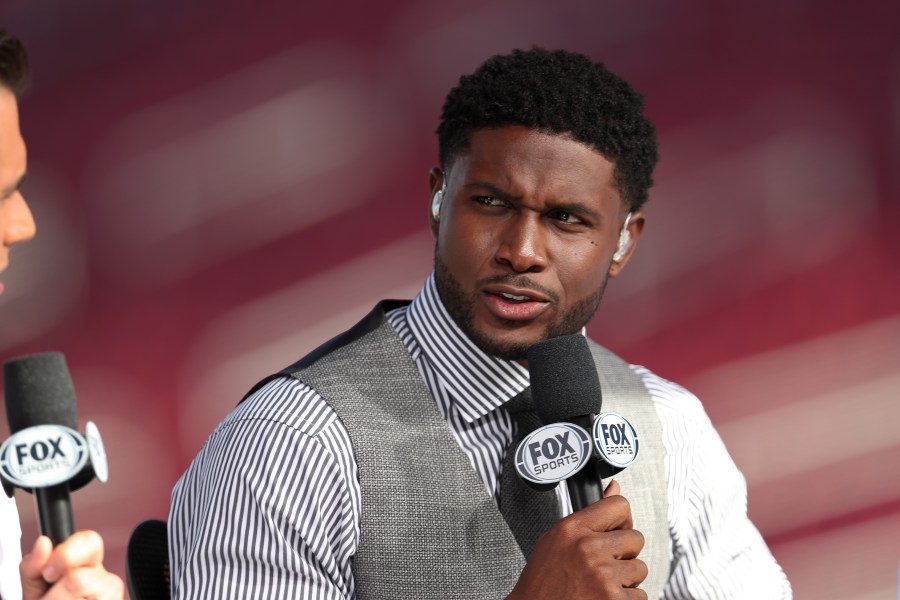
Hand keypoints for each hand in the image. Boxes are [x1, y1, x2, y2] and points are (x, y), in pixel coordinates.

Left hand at [19, 531, 124, 599]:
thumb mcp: (36, 589)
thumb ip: (33, 566)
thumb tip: (43, 543)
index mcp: (89, 566)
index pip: (90, 541)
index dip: (66, 554)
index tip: (49, 572)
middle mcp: (106, 582)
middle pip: (80, 578)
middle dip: (58, 591)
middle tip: (52, 597)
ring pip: (75, 596)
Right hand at [507, 480, 647, 599]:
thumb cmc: (543, 582)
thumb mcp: (556, 540)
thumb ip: (588, 515)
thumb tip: (615, 488)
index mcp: (572, 529)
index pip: (619, 506)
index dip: (621, 520)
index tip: (615, 530)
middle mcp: (588, 548)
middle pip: (635, 538)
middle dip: (624, 554)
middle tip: (604, 565)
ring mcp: (602, 575)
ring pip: (640, 569)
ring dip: (626, 579)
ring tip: (601, 585)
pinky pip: (640, 595)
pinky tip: (603, 598)